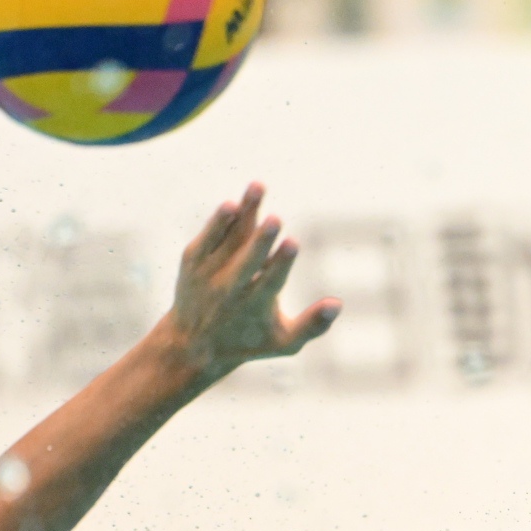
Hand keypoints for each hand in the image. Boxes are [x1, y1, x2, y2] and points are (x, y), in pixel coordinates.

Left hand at [162, 183, 339, 382]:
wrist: (192, 344)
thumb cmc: (248, 340)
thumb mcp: (284, 343)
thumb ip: (313, 325)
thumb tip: (338, 304)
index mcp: (254, 306)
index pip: (270, 282)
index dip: (281, 262)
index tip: (293, 243)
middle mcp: (229, 290)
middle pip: (247, 261)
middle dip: (261, 240)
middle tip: (275, 219)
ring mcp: (208, 274)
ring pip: (228, 240)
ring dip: (244, 214)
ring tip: (258, 187)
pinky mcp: (192, 262)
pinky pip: (208, 238)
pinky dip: (219, 222)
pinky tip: (233, 204)